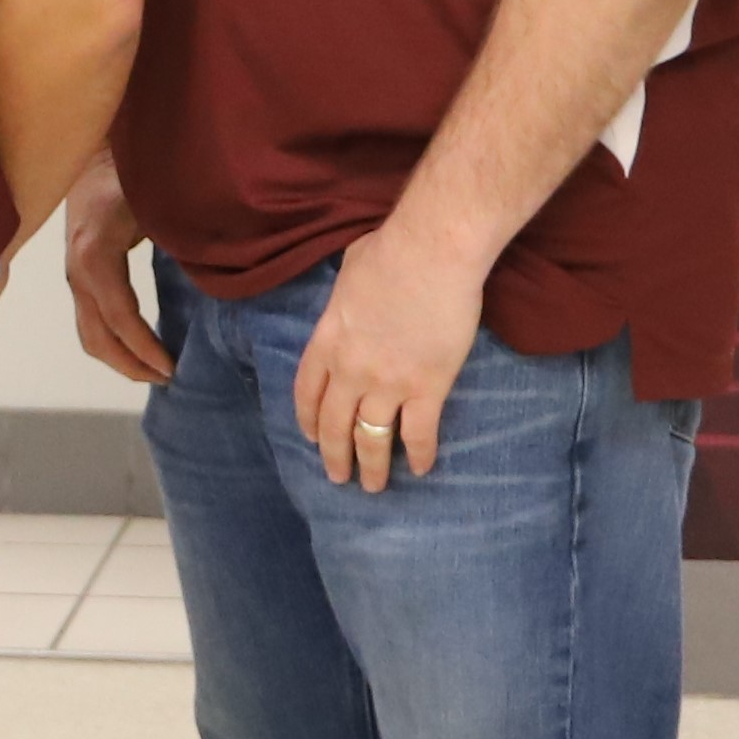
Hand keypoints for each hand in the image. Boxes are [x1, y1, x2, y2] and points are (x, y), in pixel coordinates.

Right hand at [60, 157, 171, 386]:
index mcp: (96, 254)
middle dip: (131, 364)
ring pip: (88, 333)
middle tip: (168, 377)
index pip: (119, 316)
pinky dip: (113, 341)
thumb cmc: (132, 170)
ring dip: (119, 358)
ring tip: (155, 369)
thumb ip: (182, 238)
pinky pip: (90, 320)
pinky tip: (140, 345)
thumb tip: (218, 275)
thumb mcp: (158, 202)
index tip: (173, 368)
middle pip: (97, 336)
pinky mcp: (77, 273)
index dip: (145, 347)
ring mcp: (73, 273)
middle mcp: (77, 270)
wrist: (95, 147)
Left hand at [291, 226, 481, 492]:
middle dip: (334, 455)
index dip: (308, 418)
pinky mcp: (427, 389)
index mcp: (326, 341)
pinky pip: (419, 433)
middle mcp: (349, 371)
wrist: (431, 253)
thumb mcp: (347, 273)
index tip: (311, 437)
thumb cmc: (390, 251)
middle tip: (337, 477)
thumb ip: (346, 298)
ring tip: (373, 487)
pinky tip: (422, 470)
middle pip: (335, 424)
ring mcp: (387, 384)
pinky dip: (420, 455)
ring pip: (372, 438)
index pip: (307, 391)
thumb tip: (354, 294)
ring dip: (372, 467)